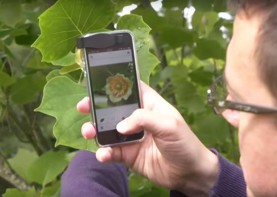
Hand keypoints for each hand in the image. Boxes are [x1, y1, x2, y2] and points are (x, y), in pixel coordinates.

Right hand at [77, 81, 218, 195]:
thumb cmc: (184, 143)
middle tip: (83, 107)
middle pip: (113, 109)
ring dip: (95, 130)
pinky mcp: (128, 154)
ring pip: (108, 130)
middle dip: (97, 107)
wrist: (188, 174)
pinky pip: (111, 151)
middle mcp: (138, 119)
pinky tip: (103, 155)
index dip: (115, 85)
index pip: (131, 89)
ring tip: (89, 132)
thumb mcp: (169, 125)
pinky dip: (104, 153)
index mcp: (150, 105)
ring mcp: (131, 137)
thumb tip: (120, 126)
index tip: (97, 84)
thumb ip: (144, 119)